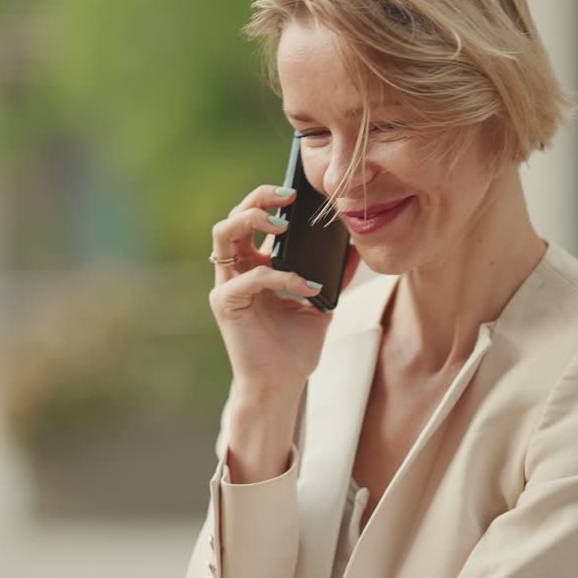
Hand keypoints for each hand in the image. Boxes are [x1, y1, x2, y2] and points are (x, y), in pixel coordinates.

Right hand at [208, 185, 359, 393]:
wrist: (281, 386)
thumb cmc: (294, 348)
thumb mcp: (321, 302)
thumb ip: (333, 274)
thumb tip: (354, 247)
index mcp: (254, 267)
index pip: (252, 220)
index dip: (269, 200)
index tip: (299, 192)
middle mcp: (236, 272)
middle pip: (233, 217)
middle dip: (259, 199)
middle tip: (290, 196)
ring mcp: (226, 286)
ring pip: (223, 234)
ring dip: (252, 220)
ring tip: (283, 224)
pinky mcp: (226, 304)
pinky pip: (251, 278)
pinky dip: (281, 277)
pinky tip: (307, 285)